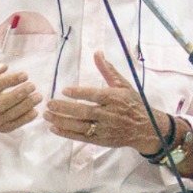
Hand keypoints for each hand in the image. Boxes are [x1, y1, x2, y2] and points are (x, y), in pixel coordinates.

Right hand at [0, 57, 41, 163]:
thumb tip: (4, 67)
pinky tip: (35, 111)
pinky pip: (12, 125)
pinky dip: (24, 120)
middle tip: (33, 86)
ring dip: (25, 106)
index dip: (10, 80)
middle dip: (19, 94)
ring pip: (8, 115)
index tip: (25, 75)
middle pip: (2, 103)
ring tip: (38, 97)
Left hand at [43, 52, 168, 153]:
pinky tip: (54, 128)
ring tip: (46, 115)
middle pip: (84, 112)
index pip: (94, 95)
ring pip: (80, 126)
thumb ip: (107, 70)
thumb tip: (97, 52)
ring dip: (62, 121)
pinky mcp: (101, 141)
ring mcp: (104, 129)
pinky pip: (81, 138)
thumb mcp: (123, 84)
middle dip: (65, 109)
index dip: (79, 93)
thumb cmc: (133, 103)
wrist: (145, 128)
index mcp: (114, 98)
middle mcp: (109, 115)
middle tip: (49, 104)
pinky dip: (67, 134)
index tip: (64, 90)